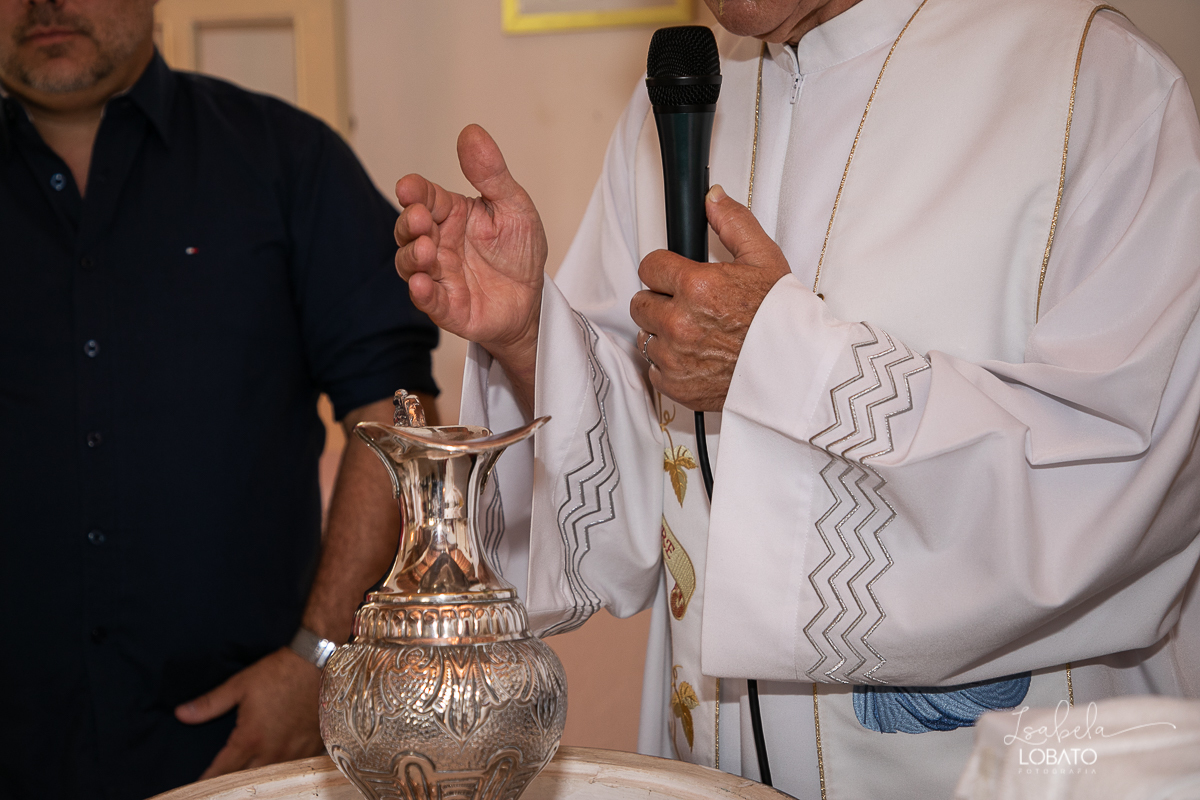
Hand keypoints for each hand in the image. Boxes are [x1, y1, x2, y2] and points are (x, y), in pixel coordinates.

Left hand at [175, 648, 323, 779]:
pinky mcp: (313, 745)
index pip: (223, 771)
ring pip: (272, 777)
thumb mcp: (240, 685)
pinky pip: (295, 768)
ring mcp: (295, 750)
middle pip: (248, 780)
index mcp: (250, 738)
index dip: (208, 781)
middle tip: (221, 786)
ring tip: (247, 783)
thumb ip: (209, 704)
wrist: (318, 661)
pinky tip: (277, 769)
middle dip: (233, 785)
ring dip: (259, 779)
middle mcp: (273, 750)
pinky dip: (283, 771)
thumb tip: (181, 714)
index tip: (197, 789)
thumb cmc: (278, 672)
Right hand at [395, 125, 546, 400]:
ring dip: (412, 256)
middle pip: (410, 229)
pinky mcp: (446, 306)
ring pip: (410, 264)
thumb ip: (491, 174)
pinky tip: (422, 284)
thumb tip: (470, 131)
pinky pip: (427, 300)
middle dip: (409, 223)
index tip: (408, 188)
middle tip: (421, 219)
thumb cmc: (520, 252)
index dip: (413, 192)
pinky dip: (421, 292)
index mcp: (452, 214)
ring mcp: (439, 275)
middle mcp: (438, 242)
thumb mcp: (514, 207)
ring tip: (427, 250)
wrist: (533, 300)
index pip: (425, 197)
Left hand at [631, 185, 791, 410]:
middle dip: (659, 302)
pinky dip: (670, 366)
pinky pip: (655, 370)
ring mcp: (675, 357)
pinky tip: (695, 358)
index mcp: (695, 287)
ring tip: (695, 334)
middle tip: (688, 307)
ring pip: (646, 337)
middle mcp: (679, 323)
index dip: (664, 270)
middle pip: (640, 303)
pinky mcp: (676, 385)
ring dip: (663, 334)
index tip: (676, 278)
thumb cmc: (782, 317)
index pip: (649, 267)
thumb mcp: (764, 259)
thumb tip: (713, 197)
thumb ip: (733, 223)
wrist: (797, 369)